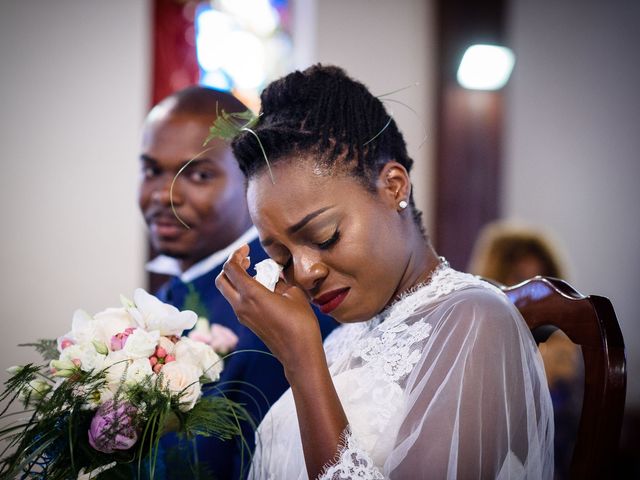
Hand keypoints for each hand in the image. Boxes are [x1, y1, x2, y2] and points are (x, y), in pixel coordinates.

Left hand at [215, 245, 324, 372]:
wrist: (299, 352)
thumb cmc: (300, 322)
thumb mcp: (293, 293)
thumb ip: (279, 280)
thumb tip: (273, 276)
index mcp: (251, 294)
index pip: (231, 268)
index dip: (236, 254)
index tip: (246, 249)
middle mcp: (241, 305)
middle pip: (221, 280)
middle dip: (230, 267)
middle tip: (246, 260)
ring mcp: (242, 316)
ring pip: (228, 292)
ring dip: (236, 279)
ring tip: (256, 273)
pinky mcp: (248, 323)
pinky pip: (237, 302)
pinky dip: (243, 291)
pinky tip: (261, 289)